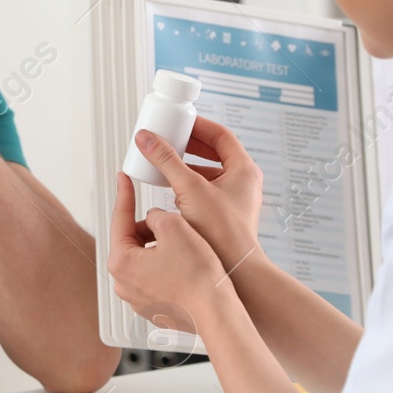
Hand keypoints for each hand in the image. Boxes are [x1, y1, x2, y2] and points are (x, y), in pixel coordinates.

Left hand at [106, 171, 231, 335]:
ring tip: (187, 249)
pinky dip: (169, 267)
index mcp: (120, 262)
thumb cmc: (198, 278)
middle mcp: (123, 284)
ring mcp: (138, 298)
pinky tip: (188, 267)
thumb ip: (157, 214)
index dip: (125, 194)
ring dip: (162, 248)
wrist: (217, 314)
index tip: (123, 179)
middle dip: (153, 228)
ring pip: (146, 259)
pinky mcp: (155, 307)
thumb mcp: (175, 227)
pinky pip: (157, 277)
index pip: (120, 219)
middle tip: (175, 225)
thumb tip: (154, 217)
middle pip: (133, 240)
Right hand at [130, 116, 264, 272]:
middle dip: (188, 145)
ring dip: (185, 166)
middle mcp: (242, 184)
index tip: (179, 122)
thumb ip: (166, 160)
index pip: (221, 135)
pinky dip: (186, 186)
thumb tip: (148, 139)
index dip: (198, 126)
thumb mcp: (190, 188)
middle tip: (169, 139)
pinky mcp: (222, 216)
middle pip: (214, 153)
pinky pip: (202, 191)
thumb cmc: (223, 233)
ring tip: (165, 162)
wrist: (234, 270)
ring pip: (207, 173)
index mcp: (244, 170)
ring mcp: (233, 200)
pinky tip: (170, 189)